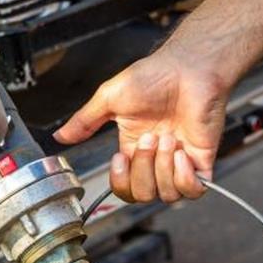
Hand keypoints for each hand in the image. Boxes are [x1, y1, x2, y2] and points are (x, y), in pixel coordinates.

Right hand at [53, 44, 231, 202]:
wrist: (189, 67)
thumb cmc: (155, 76)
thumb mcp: (109, 98)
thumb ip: (85, 121)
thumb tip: (60, 137)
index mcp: (133, 149)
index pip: (124, 188)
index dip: (120, 181)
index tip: (120, 157)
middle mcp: (155, 160)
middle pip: (143, 195)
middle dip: (142, 168)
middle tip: (150, 137)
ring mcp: (180, 162)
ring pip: (166, 195)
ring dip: (162, 167)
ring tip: (168, 138)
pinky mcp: (202, 161)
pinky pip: (194, 191)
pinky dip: (184, 177)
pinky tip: (181, 153)